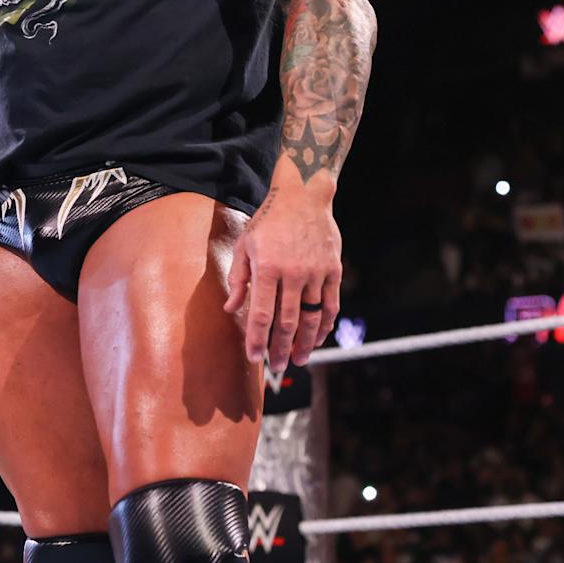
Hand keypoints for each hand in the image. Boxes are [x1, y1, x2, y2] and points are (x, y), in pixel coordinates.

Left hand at [224, 185, 341, 370]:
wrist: (303, 195)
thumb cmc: (269, 220)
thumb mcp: (245, 244)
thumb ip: (239, 278)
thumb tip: (230, 308)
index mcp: (267, 267)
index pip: (260, 314)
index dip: (257, 339)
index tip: (254, 358)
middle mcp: (293, 273)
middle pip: (287, 322)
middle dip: (281, 349)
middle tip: (278, 368)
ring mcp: (316, 273)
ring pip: (311, 318)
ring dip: (305, 343)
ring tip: (299, 360)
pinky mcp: (333, 271)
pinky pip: (330, 305)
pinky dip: (325, 326)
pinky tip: (318, 338)